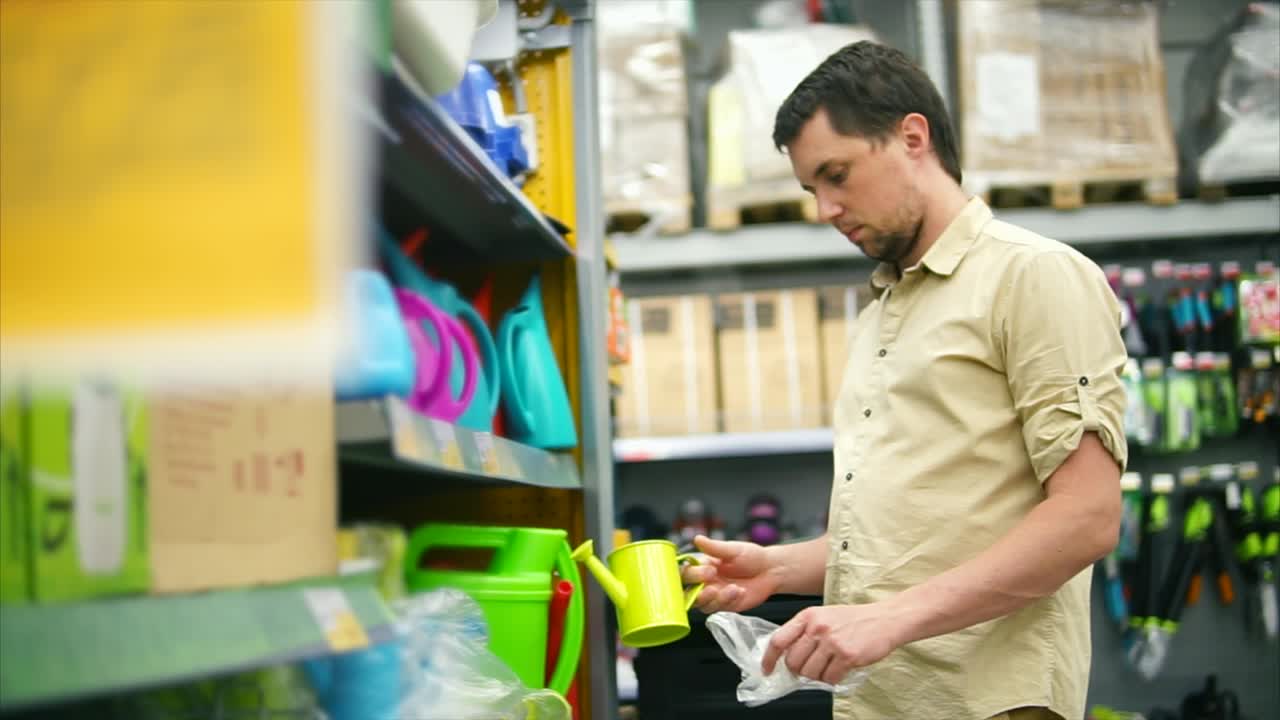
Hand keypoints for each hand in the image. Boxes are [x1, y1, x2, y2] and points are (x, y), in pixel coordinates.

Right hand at [680, 535, 781, 612]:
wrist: (770, 571)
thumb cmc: (752, 557)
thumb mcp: (733, 549)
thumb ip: (714, 547)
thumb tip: (697, 538)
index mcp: (703, 566)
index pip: (686, 573)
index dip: (692, 574)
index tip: (708, 570)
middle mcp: (705, 582)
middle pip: (688, 593)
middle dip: (699, 591)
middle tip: (714, 585)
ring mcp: (714, 595)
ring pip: (701, 604)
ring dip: (713, 599)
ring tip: (731, 589)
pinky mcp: (725, 606)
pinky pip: (718, 609)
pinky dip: (727, 601)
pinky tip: (739, 591)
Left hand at [761, 603, 906, 684]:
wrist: (884, 619)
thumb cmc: (854, 619)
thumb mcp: (823, 616)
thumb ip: (804, 631)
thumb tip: (786, 655)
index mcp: (808, 616)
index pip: (778, 640)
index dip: (769, 659)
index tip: (767, 669)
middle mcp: (817, 628)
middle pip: (793, 661)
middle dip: (798, 671)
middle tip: (809, 669)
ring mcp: (832, 642)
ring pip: (810, 673)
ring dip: (817, 676)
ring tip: (828, 667)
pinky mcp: (847, 656)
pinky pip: (829, 678)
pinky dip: (832, 680)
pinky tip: (840, 670)